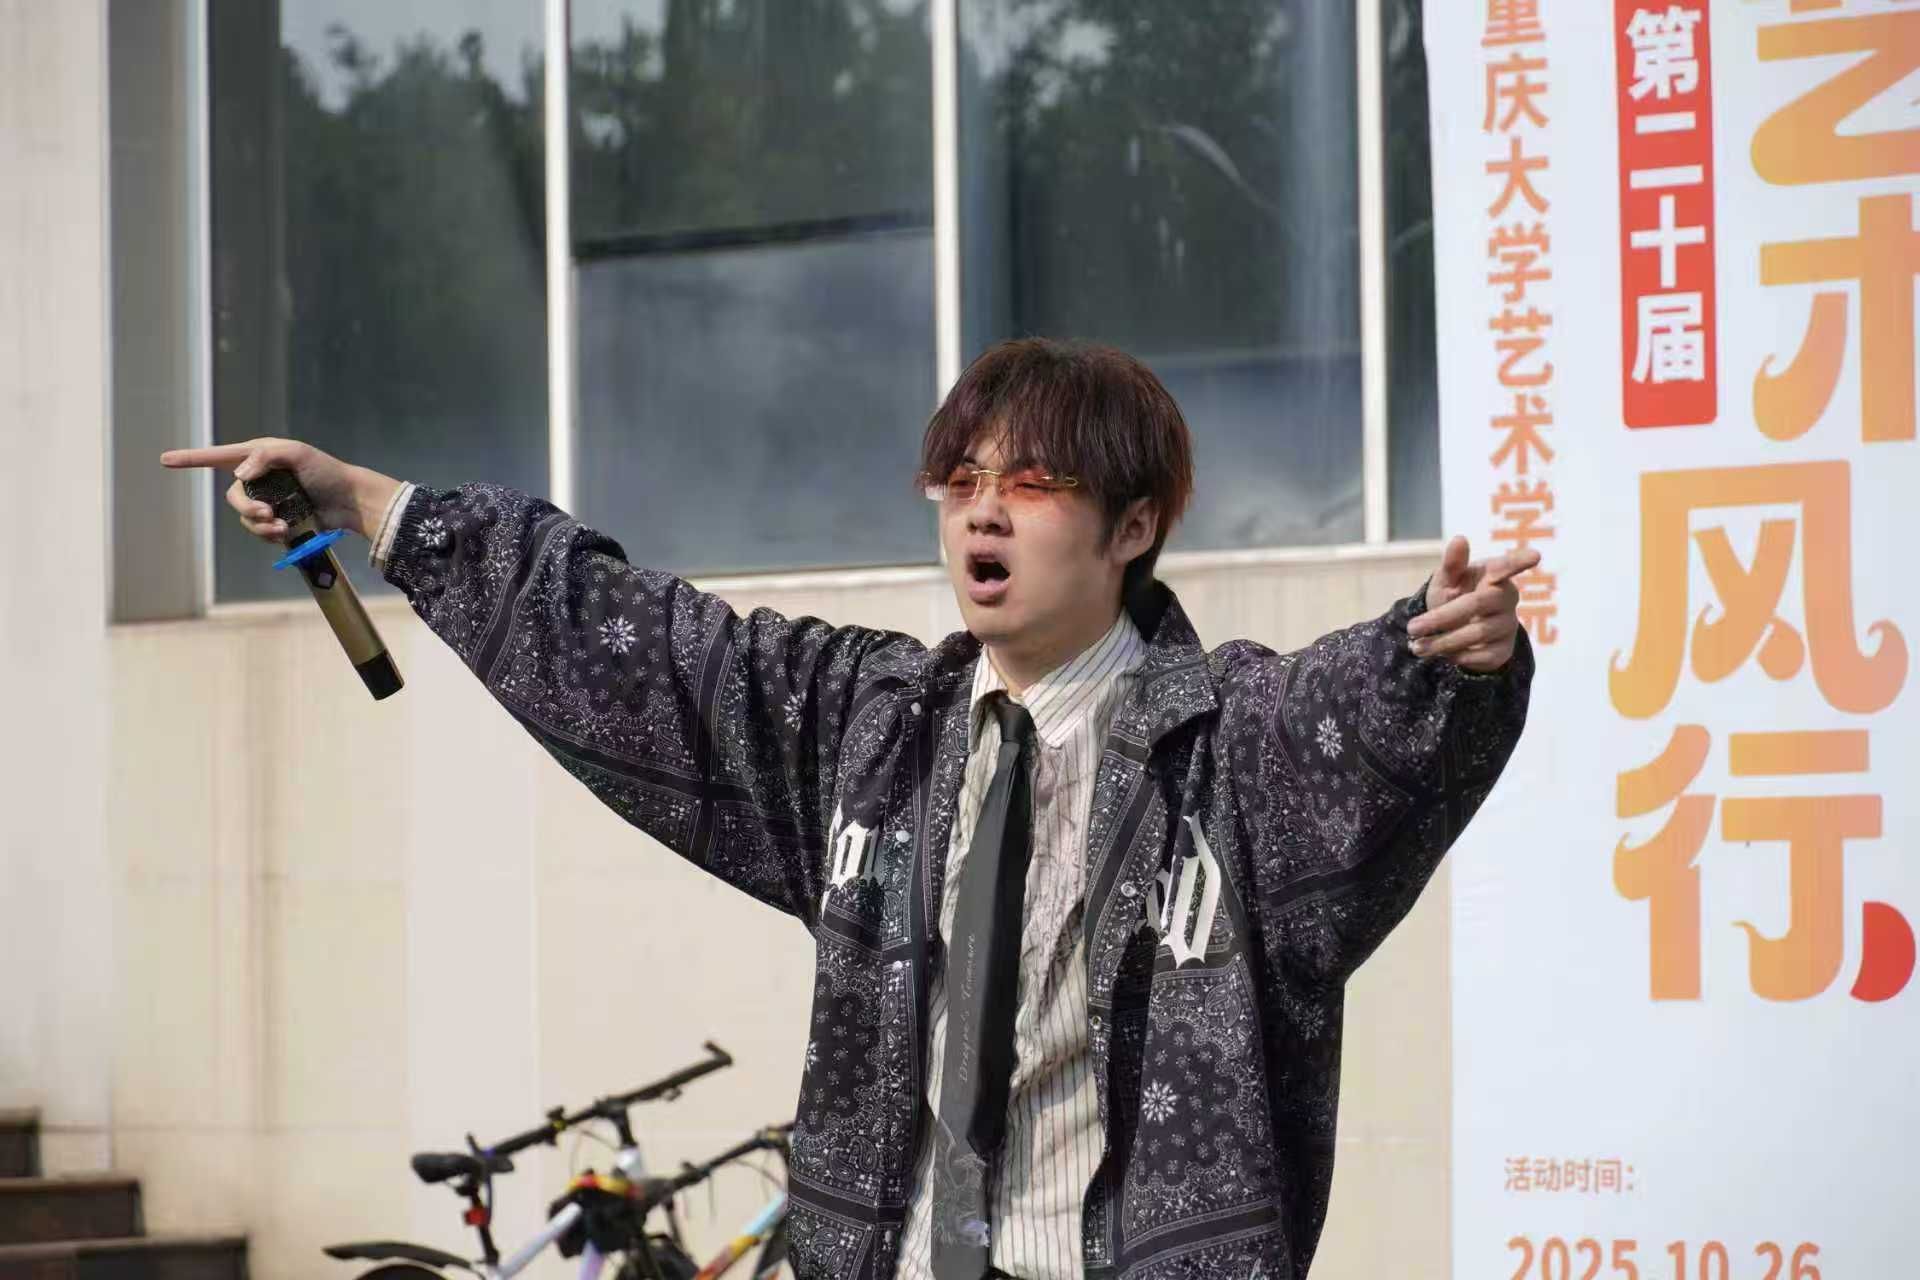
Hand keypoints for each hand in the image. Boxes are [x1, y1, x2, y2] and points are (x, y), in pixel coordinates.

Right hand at [159, 437, 398, 544]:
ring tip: (282, 525)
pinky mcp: (277, 521)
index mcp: (258, 456)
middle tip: (267, 513)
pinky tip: (286, 532)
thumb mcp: (296, 453)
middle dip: (247, 508)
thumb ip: (264, 457)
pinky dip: (269, 534)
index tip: (165, 459)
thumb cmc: (325, 471)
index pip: (218, 457)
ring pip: (245, 519)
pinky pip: (259, 532)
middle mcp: (258, 478)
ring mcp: (267, 501)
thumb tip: (240, 475)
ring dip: (260, 525)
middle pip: (233, 496)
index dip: (191, 459)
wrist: (348, 501)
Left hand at [1406, 536, 1541, 672]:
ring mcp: (1508, 625)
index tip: (1534, 556)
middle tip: (1412, 628)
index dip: (1518, 562)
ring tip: (1417, 647)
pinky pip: (1483, 656)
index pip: (1507, 567)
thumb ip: (1452, 563)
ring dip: (1442, 642)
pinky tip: (1444, 655)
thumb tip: (1459, 539)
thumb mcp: (1446, 580)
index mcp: (1494, 575)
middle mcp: (1506, 599)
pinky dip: (1459, 656)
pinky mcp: (1504, 650)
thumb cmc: (1453, 595)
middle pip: (1476, 604)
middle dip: (1441, 618)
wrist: (1454, 630)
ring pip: (1476, 634)